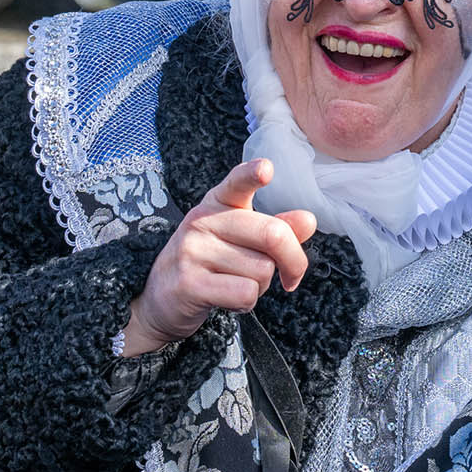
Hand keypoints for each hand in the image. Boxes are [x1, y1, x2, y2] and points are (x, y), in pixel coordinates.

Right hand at [123, 160, 315, 354]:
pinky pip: (245, 293)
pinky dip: (247, 303)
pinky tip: (228, 300)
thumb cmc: (214, 263)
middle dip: (294, 262)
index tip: (266, 168)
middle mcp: (203, 220)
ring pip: (263, 270)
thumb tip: (308, 220)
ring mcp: (192, 251)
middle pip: (274, 235)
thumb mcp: (244, 239)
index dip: (252, 175)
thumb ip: (277, 229)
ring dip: (262, 286)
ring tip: (237, 283)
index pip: (237, 183)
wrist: (162, 300)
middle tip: (291, 276)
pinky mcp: (188, 283)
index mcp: (219, 202)